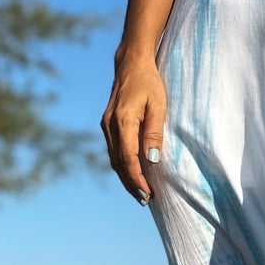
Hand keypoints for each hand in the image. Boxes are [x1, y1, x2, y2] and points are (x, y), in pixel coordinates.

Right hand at [101, 52, 166, 204]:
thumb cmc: (149, 83)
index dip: (136, 178)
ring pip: (114, 159)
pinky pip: (114, 151)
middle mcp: (110, 125)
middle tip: (145, 200)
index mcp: (122, 121)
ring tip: (139, 192)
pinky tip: (132, 174)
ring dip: (125, 177)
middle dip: (130, 183)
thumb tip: (152, 160)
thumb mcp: (158, 106)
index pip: (128, 158)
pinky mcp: (107, 125)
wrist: (131, 64)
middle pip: (118, 163)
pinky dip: (122, 165)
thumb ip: (154, 133)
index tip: (147, 193)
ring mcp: (106, 126)